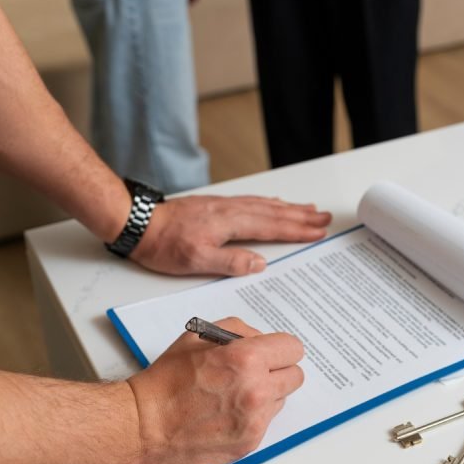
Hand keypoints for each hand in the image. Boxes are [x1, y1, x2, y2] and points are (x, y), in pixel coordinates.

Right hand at [126, 318, 304, 463]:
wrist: (145, 424)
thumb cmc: (167, 380)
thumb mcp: (198, 336)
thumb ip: (239, 331)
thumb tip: (262, 339)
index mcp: (246, 358)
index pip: (293, 348)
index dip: (280, 348)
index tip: (271, 352)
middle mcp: (256, 389)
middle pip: (295, 376)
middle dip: (277, 371)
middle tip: (255, 373)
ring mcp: (255, 419)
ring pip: (282, 399)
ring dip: (266, 395)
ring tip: (234, 394)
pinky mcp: (250, 442)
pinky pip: (267, 422)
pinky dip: (253, 416)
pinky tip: (228, 413)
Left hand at [131, 195, 331, 275]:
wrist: (139, 223)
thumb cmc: (164, 245)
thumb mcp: (196, 261)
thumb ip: (230, 261)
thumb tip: (260, 262)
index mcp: (230, 223)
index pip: (272, 226)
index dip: (297, 229)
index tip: (318, 230)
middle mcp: (230, 209)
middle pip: (274, 211)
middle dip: (301, 216)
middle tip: (324, 217)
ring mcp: (224, 205)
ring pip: (264, 204)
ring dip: (288, 207)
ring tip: (308, 209)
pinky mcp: (216, 205)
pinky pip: (252, 200)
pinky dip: (269, 202)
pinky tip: (273, 203)